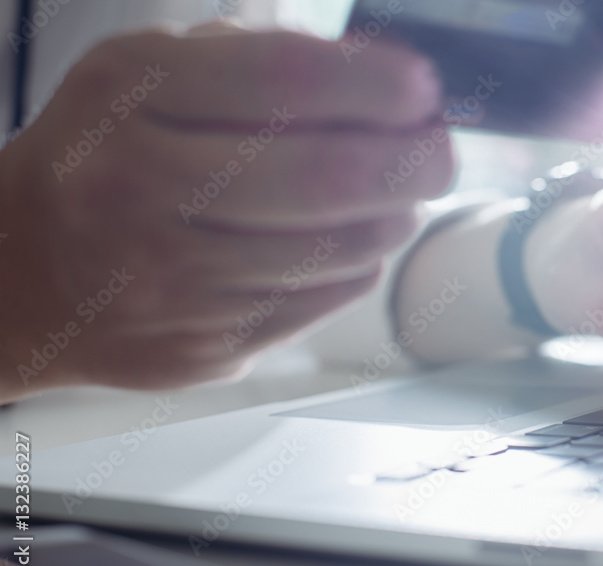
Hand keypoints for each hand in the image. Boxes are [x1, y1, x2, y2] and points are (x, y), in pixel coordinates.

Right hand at [0, 24, 452, 400]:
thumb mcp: (149, 77)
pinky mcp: (206, 346)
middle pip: (328, 179)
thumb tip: (381, 80)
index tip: (420, 88)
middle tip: (439, 148)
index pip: (280, 82)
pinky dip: (355, 263)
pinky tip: (345, 240)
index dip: (372, 85)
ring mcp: (174, 284)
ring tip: (394, 192)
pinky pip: (322, 299)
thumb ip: (253, 59)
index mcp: (130, 102)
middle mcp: (145, 193)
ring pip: (339, 251)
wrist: (22, 276)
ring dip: (392, 215)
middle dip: (414, 160)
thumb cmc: (105, 159)